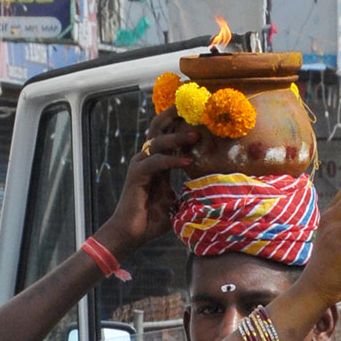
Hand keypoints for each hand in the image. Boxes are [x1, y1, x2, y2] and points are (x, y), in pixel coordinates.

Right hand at [94, 109, 194, 258]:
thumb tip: (209, 188)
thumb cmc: (153, 219)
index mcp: (158, 163)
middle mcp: (147, 159)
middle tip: (192, 107)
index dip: (178, 122)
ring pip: (157, 142)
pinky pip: (156, 162)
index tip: (196, 111)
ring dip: (177, 137)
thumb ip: (187, 189)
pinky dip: (172, 160)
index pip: (167, 135)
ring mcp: (140, 165)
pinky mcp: (136, 175)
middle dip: (173, 116)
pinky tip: (187, 161)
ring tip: (196, 135)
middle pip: (158, 128)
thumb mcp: (176, 200)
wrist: (132, 233)